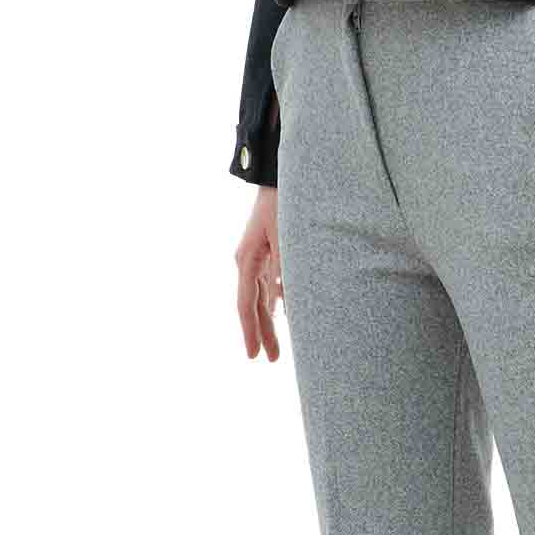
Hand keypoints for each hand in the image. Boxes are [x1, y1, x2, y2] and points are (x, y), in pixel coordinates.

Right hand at [235, 186, 282, 360]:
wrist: (276, 175)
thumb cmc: (283, 205)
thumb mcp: (286, 241)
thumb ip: (285, 273)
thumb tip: (285, 305)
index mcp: (248, 261)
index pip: (247, 305)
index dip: (251, 332)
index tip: (253, 356)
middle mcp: (247, 262)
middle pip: (254, 306)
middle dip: (263, 333)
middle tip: (270, 359)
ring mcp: (256, 257)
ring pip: (261, 296)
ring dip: (269, 321)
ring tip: (276, 346)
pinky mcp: (266, 252)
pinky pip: (269, 284)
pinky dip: (276, 301)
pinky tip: (283, 314)